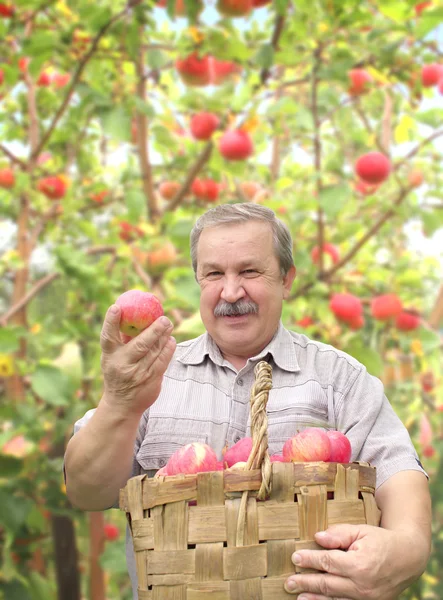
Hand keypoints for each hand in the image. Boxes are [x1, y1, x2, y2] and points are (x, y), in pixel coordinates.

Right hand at [99, 304, 175, 415]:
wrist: (122, 405)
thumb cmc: (117, 372)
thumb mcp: (112, 358)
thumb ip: (121, 339)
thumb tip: (131, 313)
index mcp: (110, 356)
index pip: (108, 337)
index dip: (110, 321)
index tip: (116, 307)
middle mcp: (123, 365)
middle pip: (140, 344)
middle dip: (153, 330)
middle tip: (163, 318)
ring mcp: (138, 373)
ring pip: (154, 351)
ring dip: (164, 336)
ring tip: (168, 324)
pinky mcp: (151, 380)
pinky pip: (163, 361)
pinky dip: (168, 349)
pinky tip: (171, 340)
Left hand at [284, 524, 426, 598]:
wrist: (408, 558)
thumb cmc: (381, 541)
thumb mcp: (361, 531)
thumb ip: (339, 534)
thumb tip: (318, 538)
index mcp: (359, 563)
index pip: (327, 562)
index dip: (309, 560)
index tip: (295, 557)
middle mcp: (362, 585)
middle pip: (327, 584)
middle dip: (305, 582)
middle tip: (289, 582)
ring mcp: (366, 598)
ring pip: (335, 599)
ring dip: (314, 598)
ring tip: (298, 596)